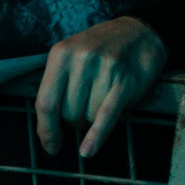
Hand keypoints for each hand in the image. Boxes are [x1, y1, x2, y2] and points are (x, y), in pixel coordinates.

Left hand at [34, 16, 169, 156]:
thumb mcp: (72, 55)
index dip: (45, 128)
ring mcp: (103, 71)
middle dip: (73, 122)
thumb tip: (47, 126)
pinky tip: (87, 151)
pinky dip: (96, 136)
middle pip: (67, 113)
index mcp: (60, 54)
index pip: (45, 100)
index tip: (49, 145)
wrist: (139, 33)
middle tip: (84, 112)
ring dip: (91, 121)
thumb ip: (58, 84)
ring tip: (100, 102)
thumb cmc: (100, 49)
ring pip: (87, 117)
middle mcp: (79, 61)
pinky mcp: (124, 83)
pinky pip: (105, 116)